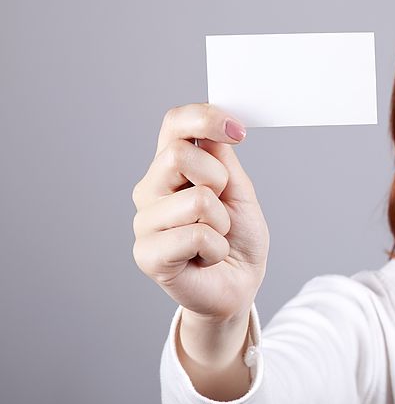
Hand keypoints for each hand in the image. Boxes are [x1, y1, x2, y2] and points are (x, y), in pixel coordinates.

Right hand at [132, 103, 269, 321]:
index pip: (174, 123)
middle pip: (178, 155)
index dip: (204, 118)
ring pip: (196, 200)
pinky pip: (197, 236)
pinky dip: (217, 249)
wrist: (238, 285)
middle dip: (218, 181)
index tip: (238, 132)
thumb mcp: (239, 191)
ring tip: (214, 238)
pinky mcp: (147, 255)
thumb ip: (224, 160)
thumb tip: (213, 129)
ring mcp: (145, 222)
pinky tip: (207, 258)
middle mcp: (150, 189)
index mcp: (170, 167)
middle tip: (222, 208)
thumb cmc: (237, 238)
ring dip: (222, 223)